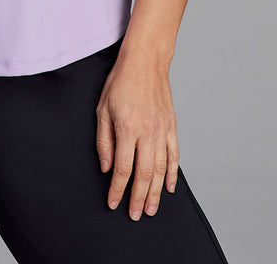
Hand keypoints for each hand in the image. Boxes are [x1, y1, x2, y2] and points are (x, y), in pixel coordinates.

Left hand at [95, 50, 178, 219]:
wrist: (145, 62)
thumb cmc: (120, 82)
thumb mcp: (102, 109)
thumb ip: (104, 140)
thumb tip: (105, 166)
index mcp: (127, 129)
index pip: (122, 168)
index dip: (117, 189)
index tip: (113, 202)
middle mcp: (147, 133)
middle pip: (144, 175)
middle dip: (138, 198)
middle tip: (134, 214)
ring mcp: (162, 130)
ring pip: (160, 169)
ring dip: (156, 192)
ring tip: (151, 209)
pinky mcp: (172, 126)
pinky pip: (174, 155)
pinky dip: (172, 173)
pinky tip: (169, 187)